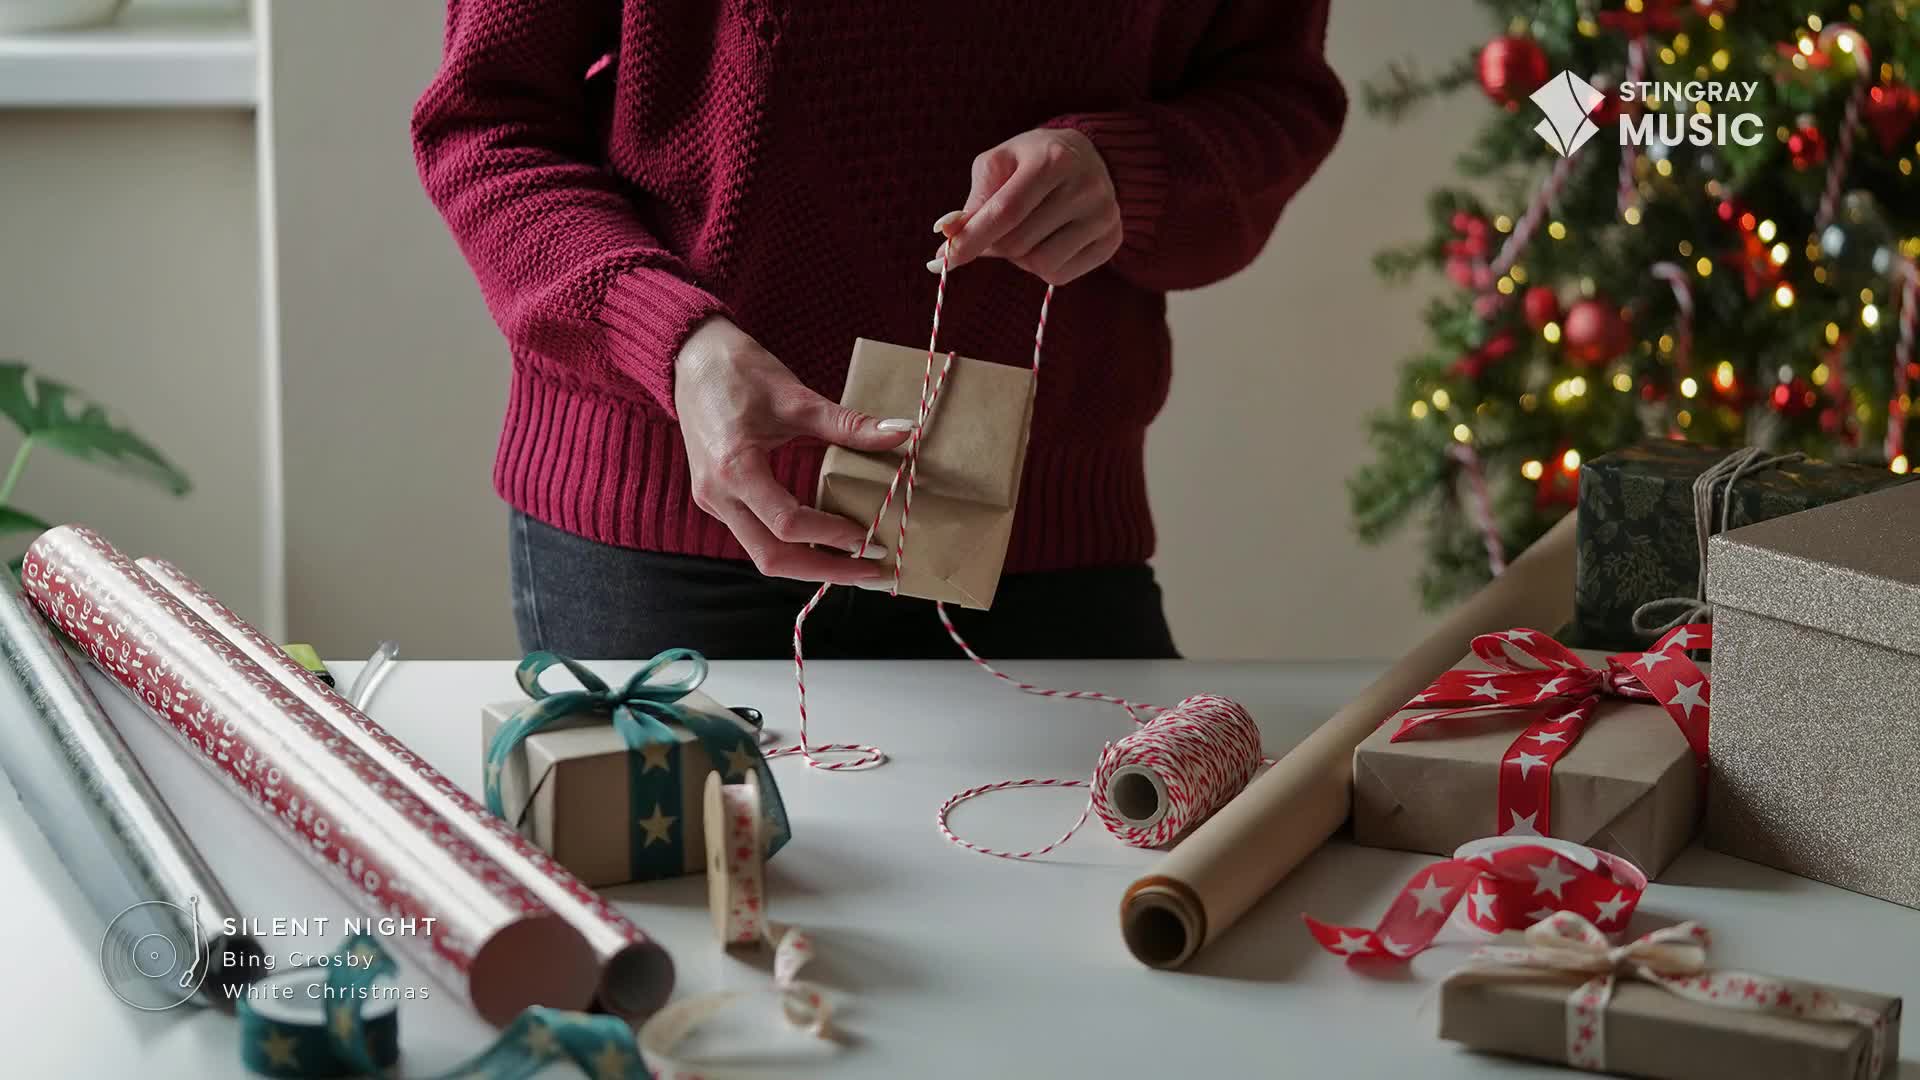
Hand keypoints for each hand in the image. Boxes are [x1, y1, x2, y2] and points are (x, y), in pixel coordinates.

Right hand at [674, 317, 913, 583]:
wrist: (692, 360)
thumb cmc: (739, 371)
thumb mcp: (797, 397)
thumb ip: (848, 424)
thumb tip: (901, 432)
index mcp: (734, 468)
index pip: (787, 523)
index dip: (831, 535)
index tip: (870, 538)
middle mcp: (717, 494)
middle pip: (772, 558)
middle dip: (826, 570)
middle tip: (873, 572)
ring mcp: (713, 502)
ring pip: (762, 555)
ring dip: (810, 564)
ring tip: (856, 564)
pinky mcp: (717, 501)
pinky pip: (756, 538)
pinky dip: (792, 547)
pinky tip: (826, 543)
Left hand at [930, 128, 1121, 285]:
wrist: (1091, 156)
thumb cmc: (1033, 159)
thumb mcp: (999, 164)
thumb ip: (975, 200)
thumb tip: (947, 235)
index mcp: (1053, 160)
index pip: (1006, 212)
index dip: (972, 239)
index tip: (943, 260)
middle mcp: (1086, 188)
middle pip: (1019, 244)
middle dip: (995, 245)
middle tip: (997, 230)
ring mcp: (1104, 216)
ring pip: (1039, 265)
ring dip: (1020, 258)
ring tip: (1028, 231)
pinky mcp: (1112, 241)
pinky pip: (1061, 276)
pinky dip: (1042, 266)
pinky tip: (1049, 240)